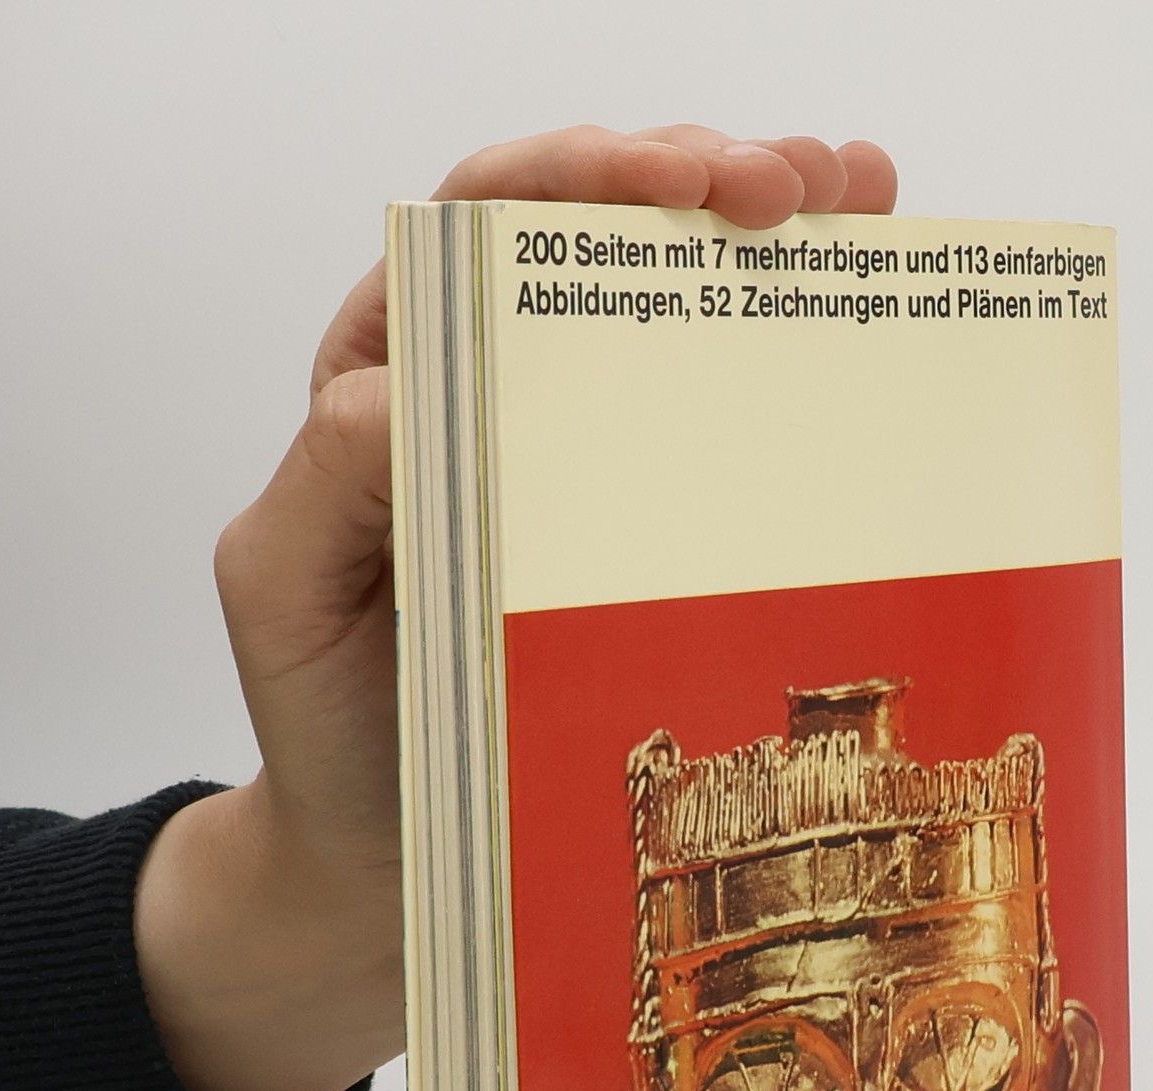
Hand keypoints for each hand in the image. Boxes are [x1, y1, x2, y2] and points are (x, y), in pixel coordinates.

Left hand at [134, 126, 899, 1090]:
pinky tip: (867, 278)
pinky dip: (794, 335)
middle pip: (598, 232)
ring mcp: (581, 458)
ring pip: (673, 302)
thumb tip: (411, 390)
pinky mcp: (647, 525)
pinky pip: (720, 412)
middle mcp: (495, 393)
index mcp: (399, 380)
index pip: (482, 228)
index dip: (576, 177)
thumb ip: (329, 481)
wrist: (390, 851)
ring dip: (770, 229)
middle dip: (700, 177)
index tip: (674, 182)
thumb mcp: (285, 592)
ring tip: (858, 197)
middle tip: (793, 188)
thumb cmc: (329, 722)